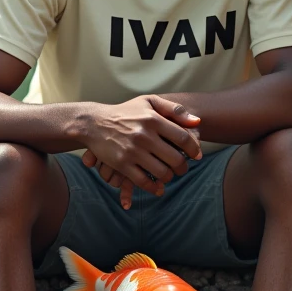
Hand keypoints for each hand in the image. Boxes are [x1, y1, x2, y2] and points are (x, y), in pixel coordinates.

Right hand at [75, 96, 201, 208]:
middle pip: (175, 158)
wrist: (94, 122)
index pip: (183, 138)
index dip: (194, 149)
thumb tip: (197, 122)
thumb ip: (174, 110)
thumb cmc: (126, 112)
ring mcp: (132, 151)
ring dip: (170, 177)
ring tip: (170, 175)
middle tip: (183, 168)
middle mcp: (144, 135)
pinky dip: (154, 187)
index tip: (197, 155)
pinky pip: (143, 182)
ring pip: (162, 172)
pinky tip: (158, 187)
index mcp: (153, 119)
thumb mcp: (149, 102)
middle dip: (183, 167)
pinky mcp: (122, 164)